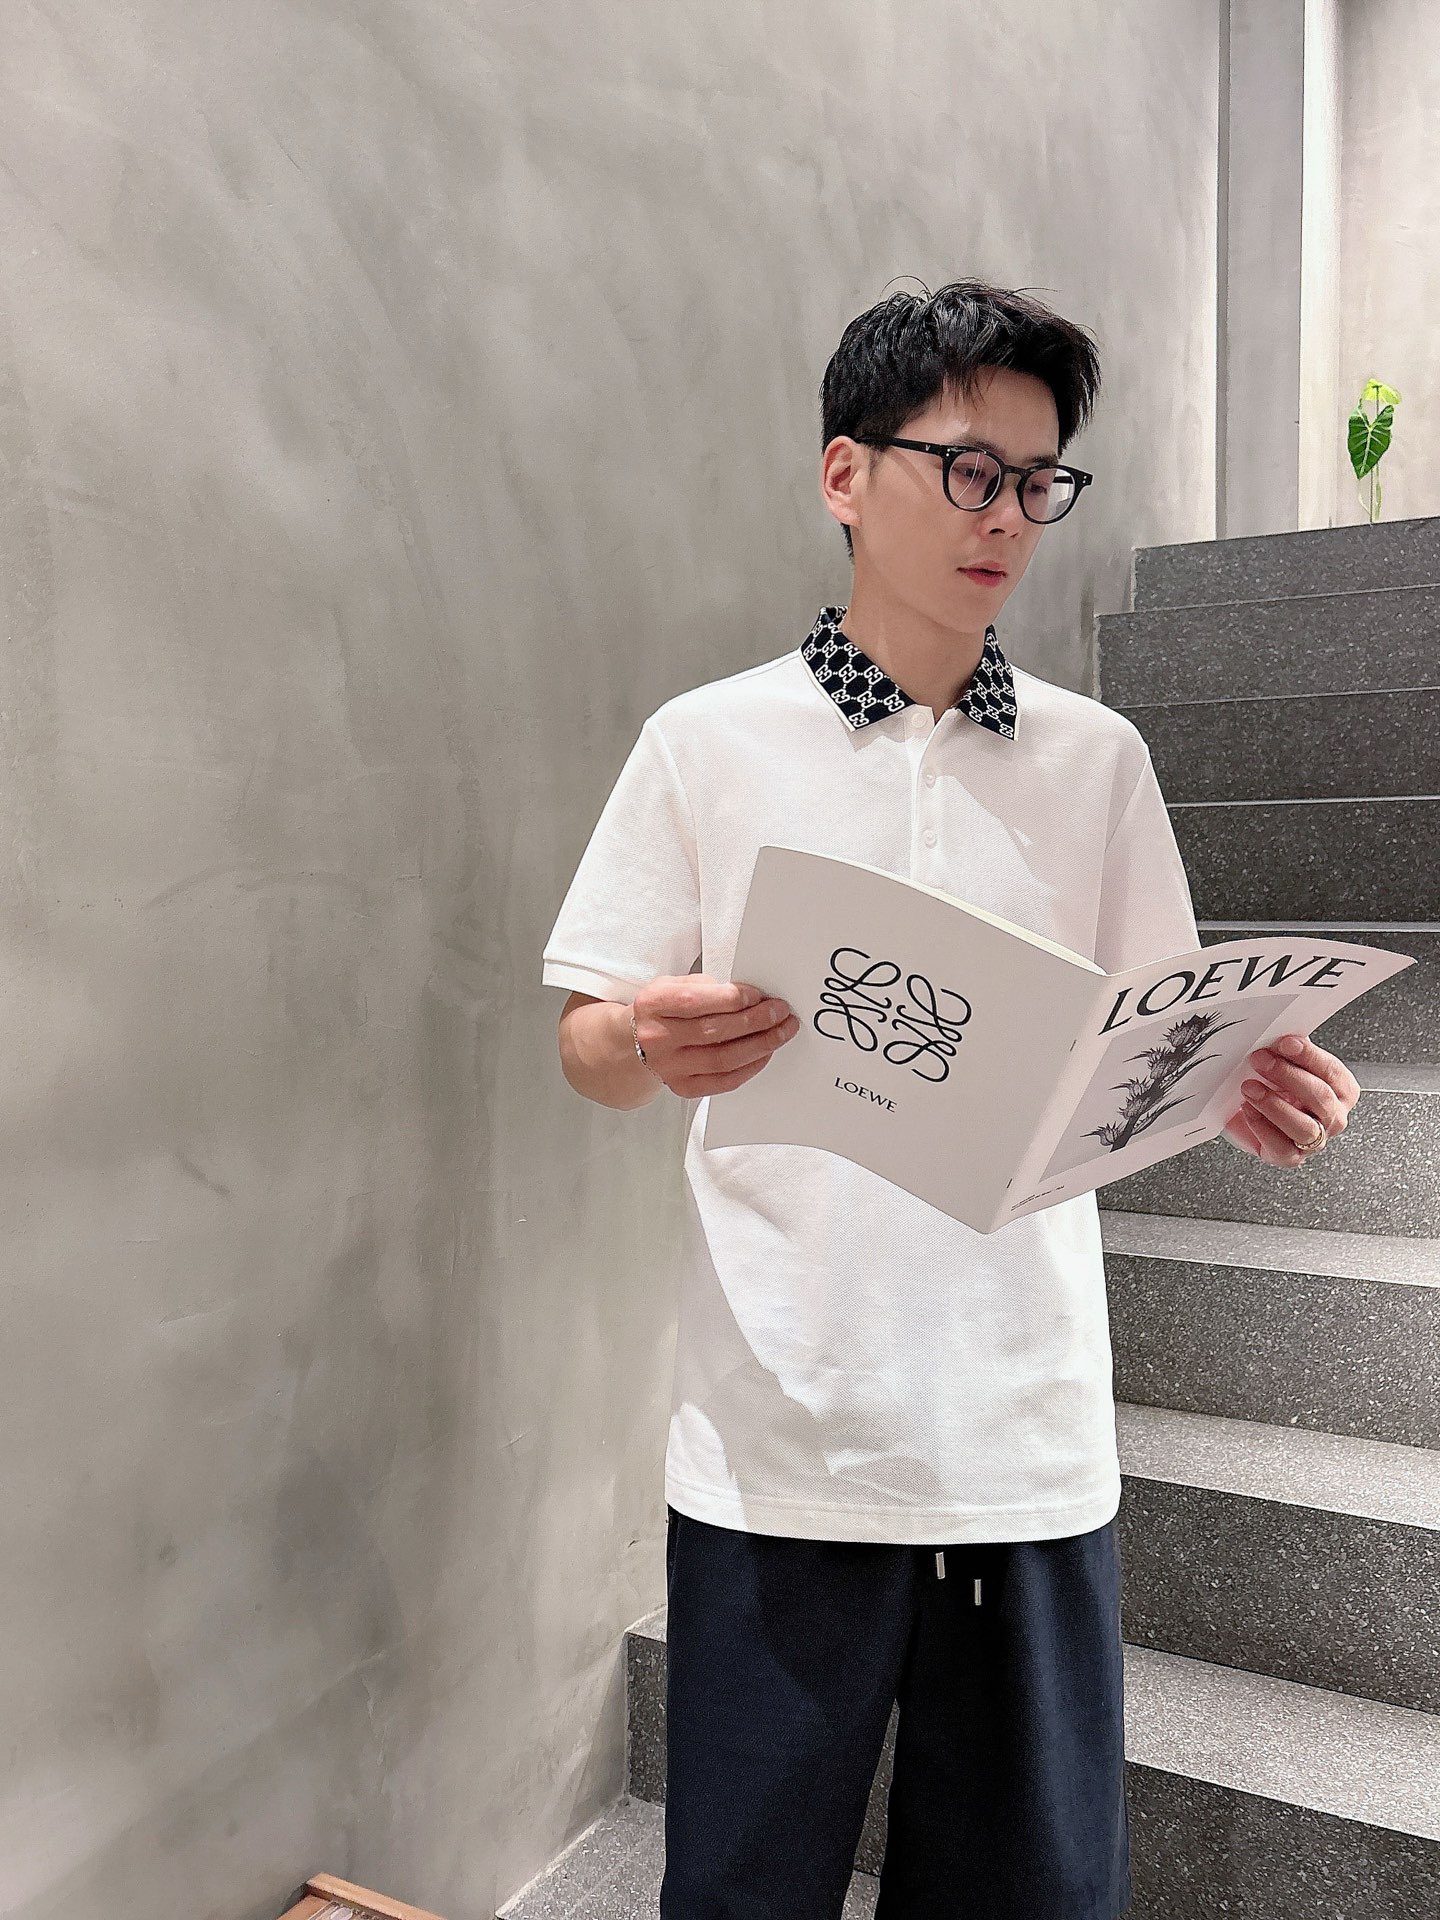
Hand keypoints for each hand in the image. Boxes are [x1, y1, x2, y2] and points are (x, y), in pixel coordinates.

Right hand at [630, 975, 799, 1097]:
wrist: (631, 1045)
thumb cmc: (659, 1011)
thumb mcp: (672, 986)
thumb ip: (706, 987)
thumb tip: (748, 996)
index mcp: (653, 1004)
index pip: (696, 1002)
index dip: (733, 998)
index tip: (759, 996)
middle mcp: (657, 1038)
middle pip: (715, 1031)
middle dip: (755, 1020)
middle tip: (780, 1012)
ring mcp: (669, 1067)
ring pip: (724, 1059)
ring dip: (760, 1045)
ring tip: (781, 1032)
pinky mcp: (683, 1087)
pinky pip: (724, 1081)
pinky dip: (750, 1067)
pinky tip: (764, 1053)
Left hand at [1223, 1032, 1360, 1165]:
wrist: (1255, 1117)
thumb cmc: (1277, 1088)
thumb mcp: (1286, 1064)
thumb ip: (1288, 1051)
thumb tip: (1276, 1033)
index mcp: (1341, 1090)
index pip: (1332, 1072)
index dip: (1309, 1056)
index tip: (1285, 1043)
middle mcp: (1333, 1116)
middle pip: (1319, 1097)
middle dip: (1287, 1076)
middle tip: (1260, 1060)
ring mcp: (1315, 1140)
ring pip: (1303, 1127)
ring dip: (1273, 1104)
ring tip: (1249, 1087)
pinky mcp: (1291, 1157)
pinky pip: (1280, 1145)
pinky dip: (1261, 1125)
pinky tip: (1246, 1109)